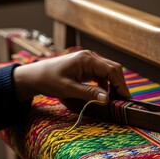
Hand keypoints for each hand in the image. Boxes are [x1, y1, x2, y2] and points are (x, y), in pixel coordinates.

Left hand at [12, 50, 131, 102]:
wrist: (33, 76)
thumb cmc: (48, 80)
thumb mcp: (68, 89)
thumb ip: (89, 93)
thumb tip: (107, 99)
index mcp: (86, 59)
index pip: (111, 70)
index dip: (121, 85)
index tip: (126, 98)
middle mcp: (90, 57)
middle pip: (113, 69)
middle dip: (120, 85)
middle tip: (123, 101)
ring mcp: (88, 61)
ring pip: (109, 72)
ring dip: (113, 85)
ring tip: (115, 100)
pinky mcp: (86, 67)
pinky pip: (101, 75)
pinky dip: (106, 85)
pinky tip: (104, 95)